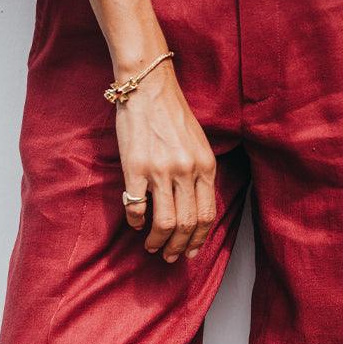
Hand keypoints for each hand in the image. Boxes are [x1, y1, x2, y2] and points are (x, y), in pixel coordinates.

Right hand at [115, 59, 216, 261]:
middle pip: (187, 225)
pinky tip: (135, 222)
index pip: (206, 216)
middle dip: (179, 248)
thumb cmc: (172, 116)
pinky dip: (136, 221)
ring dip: (158, 241)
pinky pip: (136, 207)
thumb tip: (194, 210)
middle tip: (170, 256)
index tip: (191, 252)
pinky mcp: (136, 168)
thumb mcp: (198, 146)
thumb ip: (200, 176)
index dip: (198, 240)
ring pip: (165, 223)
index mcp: (205, 167)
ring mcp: (161, 171)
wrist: (148, 86)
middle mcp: (186, 171)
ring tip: (152, 246)